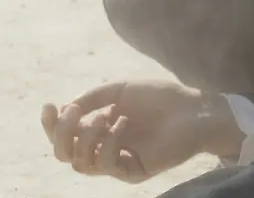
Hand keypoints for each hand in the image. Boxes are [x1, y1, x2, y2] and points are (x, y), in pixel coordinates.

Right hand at [40, 80, 242, 182]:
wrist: (194, 109)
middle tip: (73, 113)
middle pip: (63, 153)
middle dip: (60, 133)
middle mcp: (105, 146)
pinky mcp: (131, 172)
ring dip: (86, 136)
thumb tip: (66, 108)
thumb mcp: (121, 90)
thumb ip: (92, 98)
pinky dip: (108, 142)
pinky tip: (123, 124)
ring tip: (106, 117)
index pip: (65, 135)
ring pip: (79, 163)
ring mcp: (117, 161)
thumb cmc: (161, 98)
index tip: (49, 105)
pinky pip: (105, 165)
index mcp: (100, 128)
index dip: (51, 124)